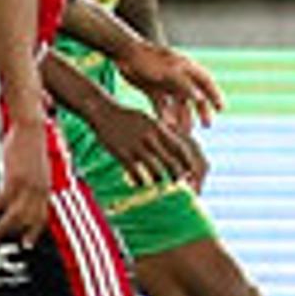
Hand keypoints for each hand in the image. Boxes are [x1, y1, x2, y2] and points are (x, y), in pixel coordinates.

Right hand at [0, 119, 53, 242]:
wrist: (31, 128)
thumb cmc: (32, 143)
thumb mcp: (38, 166)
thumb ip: (35, 180)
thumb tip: (27, 190)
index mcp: (45, 186)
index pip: (42, 215)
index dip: (35, 230)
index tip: (28, 243)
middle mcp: (39, 189)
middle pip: (29, 220)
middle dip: (17, 234)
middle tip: (5, 243)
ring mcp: (28, 186)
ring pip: (16, 215)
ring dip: (2, 228)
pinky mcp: (15, 179)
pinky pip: (2, 201)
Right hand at [80, 96, 208, 188]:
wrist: (103, 112)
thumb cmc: (129, 117)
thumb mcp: (149, 120)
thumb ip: (162, 132)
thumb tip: (178, 145)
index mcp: (158, 127)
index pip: (179, 147)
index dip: (187, 161)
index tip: (190, 170)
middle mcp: (149, 136)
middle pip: (169, 161)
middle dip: (176, 174)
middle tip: (179, 182)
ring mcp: (135, 145)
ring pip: (154, 169)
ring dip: (159, 179)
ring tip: (159, 182)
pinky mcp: (121, 153)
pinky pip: (135, 173)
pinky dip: (140, 181)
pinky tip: (140, 184)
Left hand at [117, 36, 225, 124]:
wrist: (124, 54)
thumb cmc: (149, 59)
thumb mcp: (169, 71)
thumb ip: (184, 85)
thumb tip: (200, 98)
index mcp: (186, 68)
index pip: (206, 82)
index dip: (215, 95)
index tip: (221, 109)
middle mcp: (178, 77)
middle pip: (194, 96)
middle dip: (201, 111)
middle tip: (207, 125)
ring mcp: (165, 84)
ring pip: (178, 104)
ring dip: (182, 117)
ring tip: (184, 131)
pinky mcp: (153, 90)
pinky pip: (162, 105)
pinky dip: (164, 115)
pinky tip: (166, 126)